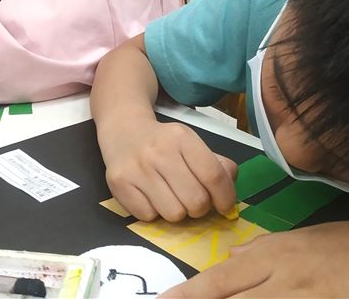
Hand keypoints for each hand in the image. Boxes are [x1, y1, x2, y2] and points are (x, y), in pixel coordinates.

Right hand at [102, 119, 236, 221]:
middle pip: (196, 201)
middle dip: (200, 207)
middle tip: (193, 199)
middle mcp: (158, 152)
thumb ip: (217, 165)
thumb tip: (229, 193)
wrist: (123, 131)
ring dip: (177, 211)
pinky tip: (150, 196)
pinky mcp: (119, 185)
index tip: (225, 206)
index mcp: (182, 138)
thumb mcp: (192, 144)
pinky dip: (153, 212)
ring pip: (174, 214)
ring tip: (170, 196)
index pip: (213, 176)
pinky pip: (148, 217)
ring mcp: (137, 169)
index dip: (225, 197)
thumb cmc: (164, 143)